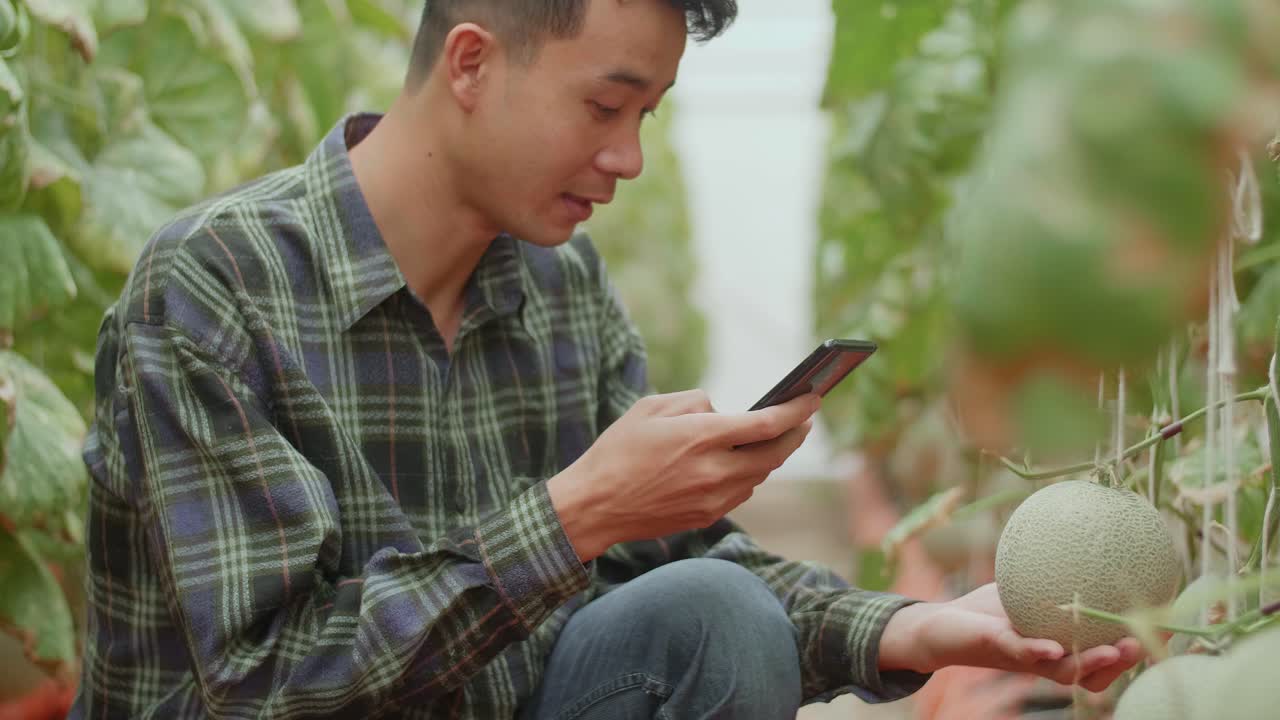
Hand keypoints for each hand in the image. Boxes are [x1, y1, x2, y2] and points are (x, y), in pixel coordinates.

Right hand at [547, 390, 816, 561]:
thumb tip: (723, 412)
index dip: (797, 410)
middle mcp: (714, 471)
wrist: (594, 506)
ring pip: (760, 475)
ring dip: (771, 455)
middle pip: (775, 454)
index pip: (766, 424)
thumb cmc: (617, 451)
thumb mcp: (650, 408)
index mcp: (700, 438)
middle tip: (804, 418)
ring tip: (774, 436)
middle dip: (795, 433)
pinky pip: (740, 491)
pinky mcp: (706, 517)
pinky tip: (743, 461)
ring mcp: (712, 499)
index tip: (813, 398)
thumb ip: (694, 402)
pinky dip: (748, 474)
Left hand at [879, 583, 1145, 691]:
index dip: (1139, 643)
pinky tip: (1052, 647)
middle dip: (1125, 660)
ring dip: (1094, 662)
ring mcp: (1027, 659)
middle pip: (1097, 669)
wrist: (943, 626)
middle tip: (1147, 642)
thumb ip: (1058, 563)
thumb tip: (1092, 520)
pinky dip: (1038, 651)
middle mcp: (1052, 658)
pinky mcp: (998, 650)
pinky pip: (1022, 652)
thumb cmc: (992, 608)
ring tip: (1115, 650)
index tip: (1169, 627)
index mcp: (1065, 644)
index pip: (1110, 650)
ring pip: (1067, 669)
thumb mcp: (1031, 582)